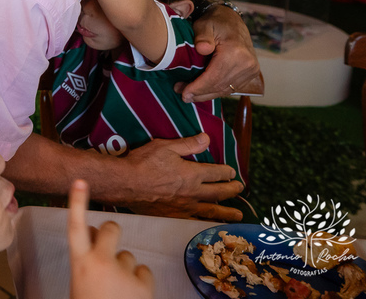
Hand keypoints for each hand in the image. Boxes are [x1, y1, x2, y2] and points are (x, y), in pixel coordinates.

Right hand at [68, 180, 153, 298]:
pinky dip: (140, 280)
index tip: (80, 181)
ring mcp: (124, 272)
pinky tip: (132, 294)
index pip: (74, 226)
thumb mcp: (79, 283)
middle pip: (110, 229)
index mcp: (79, 263)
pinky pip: (144, 271)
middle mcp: (100, 261)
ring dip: (125, 268)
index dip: (76, 202)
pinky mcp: (144, 284)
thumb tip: (91, 231)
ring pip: (129, 256)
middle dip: (111, 232)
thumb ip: (85, 259)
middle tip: (109, 246)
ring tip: (118, 289)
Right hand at [108, 135, 242, 218]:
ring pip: (212, 211)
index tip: (233, 172)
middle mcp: (193, 192)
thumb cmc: (143, 163)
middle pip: (218, 192)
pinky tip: (211, 226)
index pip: (216, 173)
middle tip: (240, 189)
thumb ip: (188, 144)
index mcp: (192, 174)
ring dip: (227, 212)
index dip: (227, 172)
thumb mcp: (165, 147)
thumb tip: (207, 138)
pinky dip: (207, 225)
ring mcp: (184, 207)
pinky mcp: (174, 216)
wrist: (126, 184)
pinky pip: (196, 222)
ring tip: (238, 215)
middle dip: (232, 190)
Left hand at [178, 5, 261, 101]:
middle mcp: (247, 64)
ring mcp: (251, 70)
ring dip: (207, 94)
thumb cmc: (215, 21)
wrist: (233, 20)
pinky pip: (232, 87)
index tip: (183, 93)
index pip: (215, 77)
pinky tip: (203, 91)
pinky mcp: (251, 73)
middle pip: (220, 86)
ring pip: (226, 90)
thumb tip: (202, 49)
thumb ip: (202, 36)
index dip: (198, 88)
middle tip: (183, 95)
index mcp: (236, 53)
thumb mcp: (204, 24)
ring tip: (189, 94)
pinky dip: (216, 90)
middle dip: (200, 93)